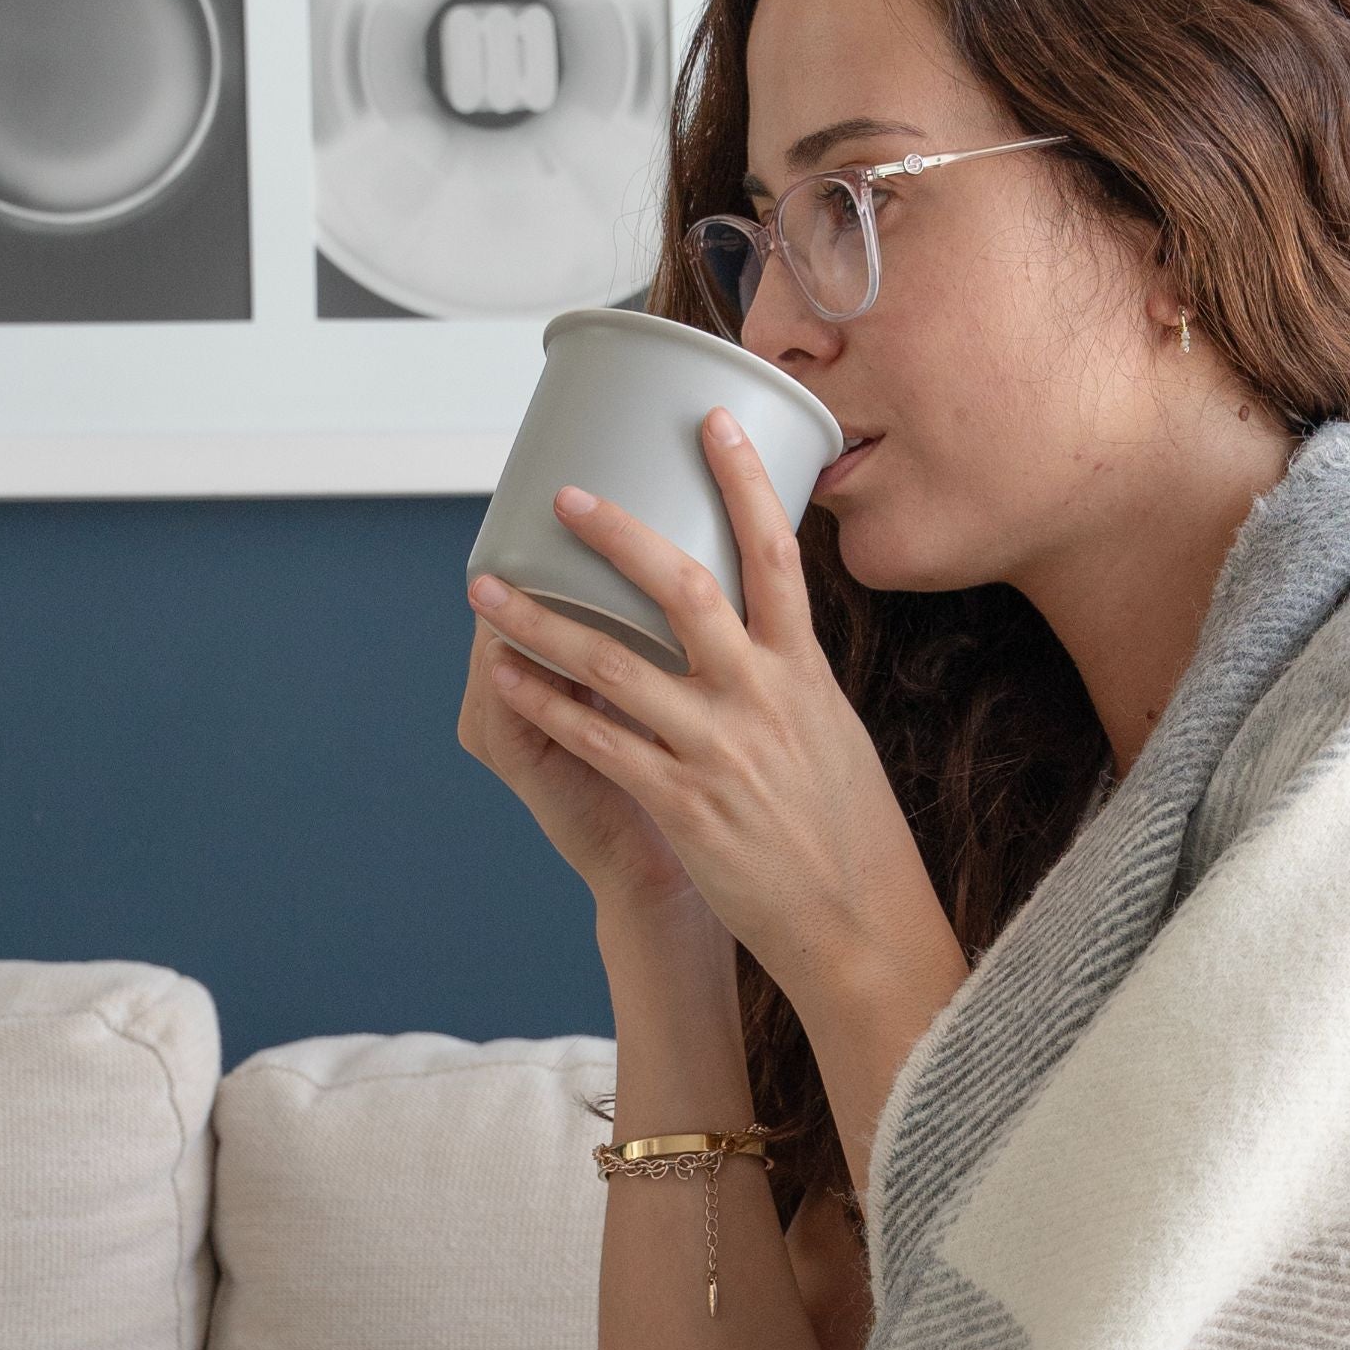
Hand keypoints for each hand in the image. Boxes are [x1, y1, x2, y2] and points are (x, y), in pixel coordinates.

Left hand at [464, 420, 968, 1180]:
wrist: (859, 927)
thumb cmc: (851, 838)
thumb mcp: (833, 737)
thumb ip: (788, 682)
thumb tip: (758, 637)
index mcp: (803, 674)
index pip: (775, 556)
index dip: (743, 483)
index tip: (710, 422)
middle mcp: (759, 699)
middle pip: (682, 588)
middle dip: (615, 534)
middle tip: (563, 495)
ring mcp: (717, 750)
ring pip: (614, 663)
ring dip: (542, 620)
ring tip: (489, 588)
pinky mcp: (681, 803)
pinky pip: (599, 739)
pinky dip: (548, 703)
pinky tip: (508, 675)